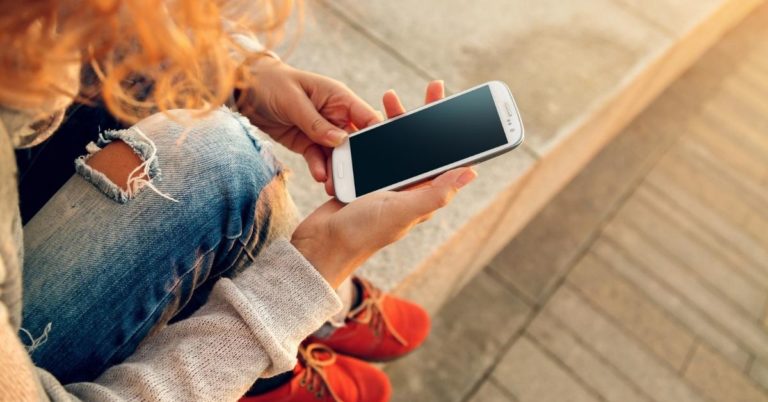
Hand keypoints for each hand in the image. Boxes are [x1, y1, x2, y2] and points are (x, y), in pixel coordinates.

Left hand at [236, 58, 380, 182]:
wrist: (245, 91)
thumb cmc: (272, 83)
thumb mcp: (294, 101)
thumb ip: (316, 123)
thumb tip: (341, 140)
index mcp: (340, 98)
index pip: (367, 117)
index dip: (378, 135)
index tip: (378, 155)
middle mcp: (336, 115)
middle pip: (355, 141)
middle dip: (356, 160)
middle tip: (354, 179)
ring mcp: (323, 131)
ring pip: (337, 154)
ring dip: (337, 170)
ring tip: (333, 185)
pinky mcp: (308, 143)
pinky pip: (319, 158)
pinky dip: (320, 168)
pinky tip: (321, 177)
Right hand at [292, 80, 477, 287]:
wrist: (320, 244)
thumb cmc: (362, 233)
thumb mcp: (403, 211)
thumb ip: (435, 193)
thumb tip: (471, 173)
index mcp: (423, 194)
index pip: (446, 157)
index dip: (454, 131)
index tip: (458, 104)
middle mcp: (407, 187)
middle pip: (423, 144)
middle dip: (427, 115)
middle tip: (433, 87)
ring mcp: (384, 182)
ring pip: (396, 142)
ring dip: (396, 118)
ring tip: (391, 98)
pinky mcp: (362, 178)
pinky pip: (371, 149)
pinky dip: (369, 132)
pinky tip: (365, 119)